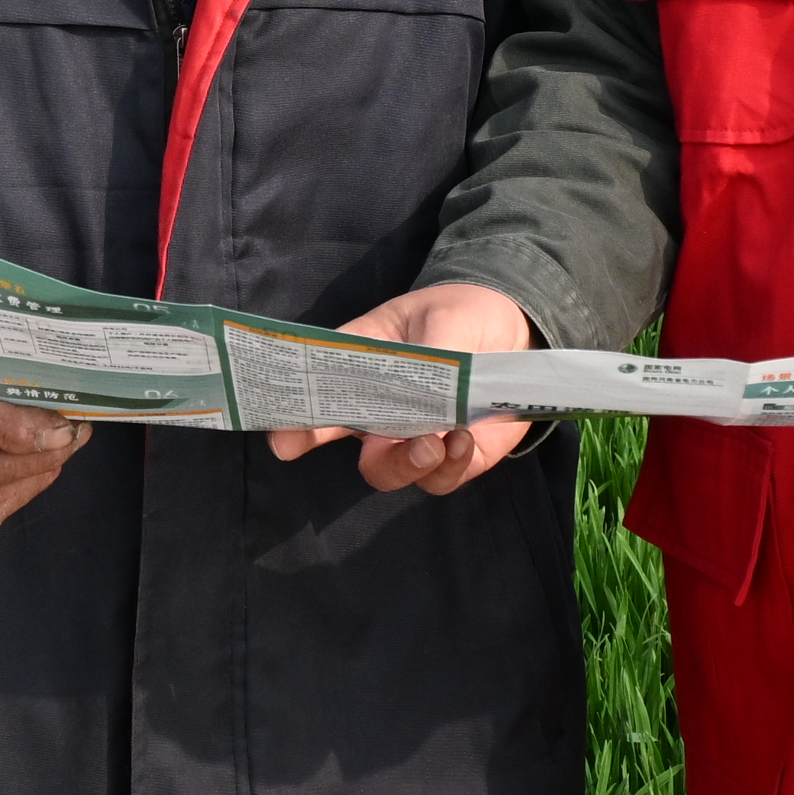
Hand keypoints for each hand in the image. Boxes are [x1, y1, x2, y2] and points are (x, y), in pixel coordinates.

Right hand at [265, 284, 537, 496]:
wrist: (509, 327)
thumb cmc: (456, 314)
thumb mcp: (437, 318)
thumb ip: (425, 358)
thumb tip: (419, 391)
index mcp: (361, 374)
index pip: (319, 401)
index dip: (296, 425)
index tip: (285, 442)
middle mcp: (382, 416)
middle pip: (364, 457)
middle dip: (378, 461)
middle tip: (398, 445)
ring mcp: (417, 442)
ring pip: (397, 475)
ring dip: (413, 465)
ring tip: (439, 441)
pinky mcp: (454, 458)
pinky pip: (440, 480)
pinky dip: (450, 466)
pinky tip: (463, 439)